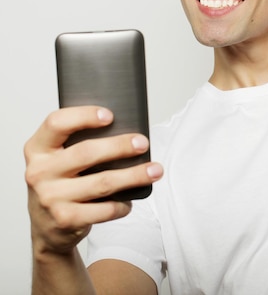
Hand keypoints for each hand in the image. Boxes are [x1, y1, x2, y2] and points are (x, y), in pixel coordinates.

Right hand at [24, 106, 162, 254]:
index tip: (110, 115)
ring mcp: (50, 198)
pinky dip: (122, 204)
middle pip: (86, 152)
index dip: (83, 116)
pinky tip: (130, 200)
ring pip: (103, 182)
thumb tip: (126, 132)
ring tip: (155, 170)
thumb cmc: (60, 183)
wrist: (45, 228)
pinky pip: (104, 209)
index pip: (56, 123)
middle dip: (120, 146)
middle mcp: (39, 172)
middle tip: (143, 143)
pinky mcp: (65, 219)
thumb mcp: (59, 160)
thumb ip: (79, 144)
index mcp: (38, 149)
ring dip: (134, 175)